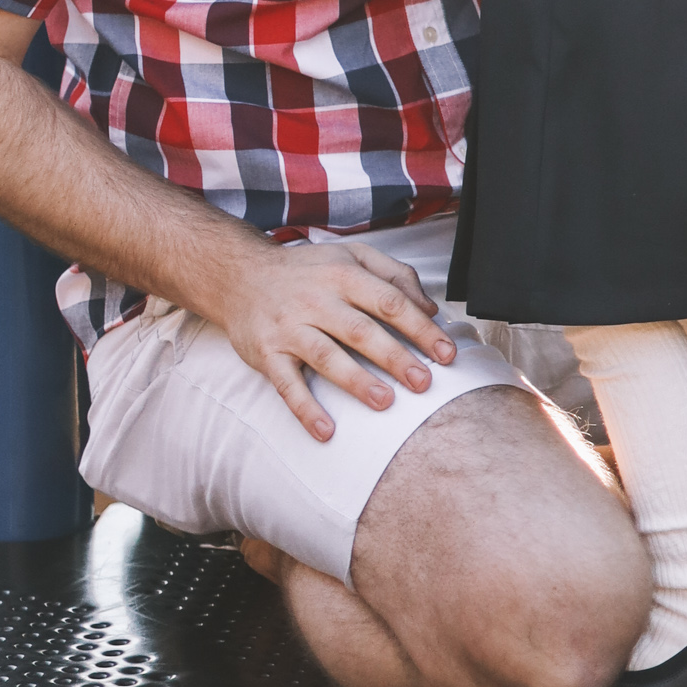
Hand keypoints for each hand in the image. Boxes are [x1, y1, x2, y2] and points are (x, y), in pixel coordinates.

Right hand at [219, 240, 456, 441]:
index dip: (420, 328)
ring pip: (326, 356)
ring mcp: (290, 327)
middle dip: (395, 357)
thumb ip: (395, 275)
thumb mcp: (352, 256)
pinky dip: (306, 409)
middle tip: (423, 382)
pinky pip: (287, 385)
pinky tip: (326, 430)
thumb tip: (430, 308)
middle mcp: (317, 300)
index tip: (446, 353)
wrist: (239, 275)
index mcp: (343, 276)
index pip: (389, 302)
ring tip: (384, 402)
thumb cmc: (306, 271)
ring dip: (356, 381)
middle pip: (361, 330)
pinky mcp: (267, 354)